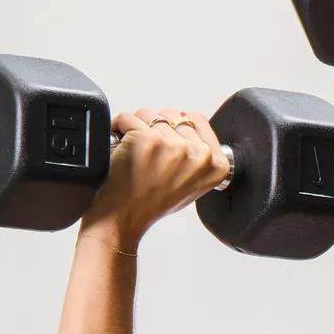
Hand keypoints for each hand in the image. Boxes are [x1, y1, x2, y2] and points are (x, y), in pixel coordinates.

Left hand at [82, 108, 229, 246]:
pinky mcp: (145, 139)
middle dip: (155, 127)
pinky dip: (119, 128)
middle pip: (173, 115)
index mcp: (215, 165)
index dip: (177, 126)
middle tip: (147, 153)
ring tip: (134, 153)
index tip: (166, 139)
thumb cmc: (151, 204)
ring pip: (149, 114)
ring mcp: (173, 146)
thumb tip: (187, 120)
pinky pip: (128, 117)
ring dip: (136, 128)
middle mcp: (198, 155)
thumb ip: (196, 154)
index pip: (199, 120)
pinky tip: (120, 147)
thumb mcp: (190, 184)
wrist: (124, 219)